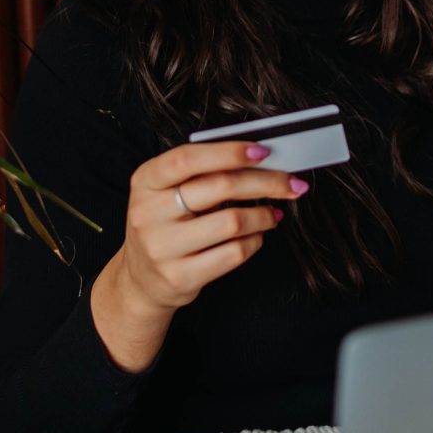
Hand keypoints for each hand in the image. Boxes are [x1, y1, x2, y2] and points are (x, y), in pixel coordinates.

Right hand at [91, 141, 307, 370]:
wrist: (141, 280)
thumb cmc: (165, 225)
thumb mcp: (166, 193)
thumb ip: (202, 174)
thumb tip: (259, 159)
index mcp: (146, 181)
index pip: (188, 158)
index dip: (229, 152)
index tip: (263, 151)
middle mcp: (148, 212)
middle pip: (219, 187)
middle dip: (265, 182)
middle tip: (290, 184)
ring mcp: (162, 247)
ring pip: (232, 222)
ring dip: (264, 215)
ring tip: (273, 213)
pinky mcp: (180, 276)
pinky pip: (233, 253)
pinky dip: (255, 241)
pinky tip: (256, 235)